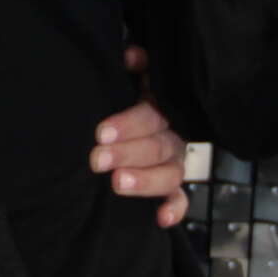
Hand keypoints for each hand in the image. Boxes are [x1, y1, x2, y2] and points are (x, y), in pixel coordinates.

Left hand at [93, 46, 190, 228]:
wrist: (120, 124)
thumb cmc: (122, 98)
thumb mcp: (129, 79)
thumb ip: (135, 66)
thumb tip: (131, 56)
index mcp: (160, 107)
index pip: (150, 115)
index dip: (129, 124)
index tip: (101, 133)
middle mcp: (171, 135)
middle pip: (158, 146)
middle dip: (127, 153)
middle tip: (97, 159)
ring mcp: (173, 162)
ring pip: (170, 173)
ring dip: (145, 180)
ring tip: (118, 183)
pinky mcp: (171, 187)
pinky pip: (180, 199)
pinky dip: (174, 210)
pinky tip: (161, 220)